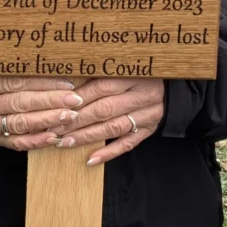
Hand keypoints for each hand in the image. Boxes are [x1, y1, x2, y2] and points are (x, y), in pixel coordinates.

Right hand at [0, 75, 83, 151]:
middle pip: (20, 102)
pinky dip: (37, 140)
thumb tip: (58, 64)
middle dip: (51, 101)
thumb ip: (21, 67)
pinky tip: (55, 136)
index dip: (44, 82)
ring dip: (48, 120)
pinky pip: (17, 143)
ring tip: (70, 116)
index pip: (17, 82)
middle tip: (74, 100)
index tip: (68, 83)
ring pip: (20, 123)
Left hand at [48, 78, 164, 165]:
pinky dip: (108, 152)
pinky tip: (90, 159)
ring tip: (65, 143)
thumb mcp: (124, 67)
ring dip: (87, 137)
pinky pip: (127, 144)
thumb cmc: (140, 74)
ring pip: (113, 128)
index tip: (58, 107)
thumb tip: (67, 85)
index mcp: (134, 75)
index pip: (101, 87)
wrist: (171, 87)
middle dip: (77, 121)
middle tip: (55, 129)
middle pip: (104, 109)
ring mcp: (147, 115)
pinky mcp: (149, 130)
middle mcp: (142, 96)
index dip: (78, 98)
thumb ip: (101, 73)